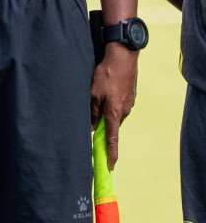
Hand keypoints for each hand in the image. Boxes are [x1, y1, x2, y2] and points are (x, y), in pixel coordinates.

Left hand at [91, 41, 137, 168]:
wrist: (123, 56)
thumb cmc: (105, 74)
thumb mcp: (92, 93)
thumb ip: (92, 112)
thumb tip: (92, 127)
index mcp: (114, 113)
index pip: (113, 139)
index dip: (110, 153)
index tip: (110, 166)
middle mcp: (124, 111)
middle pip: (111, 126)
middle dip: (103, 129)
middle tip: (92, 129)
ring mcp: (129, 103)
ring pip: (114, 115)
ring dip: (105, 114)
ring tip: (95, 101)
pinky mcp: (130, 96)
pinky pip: (118, 106)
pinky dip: (110, 105)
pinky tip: (104, 94)